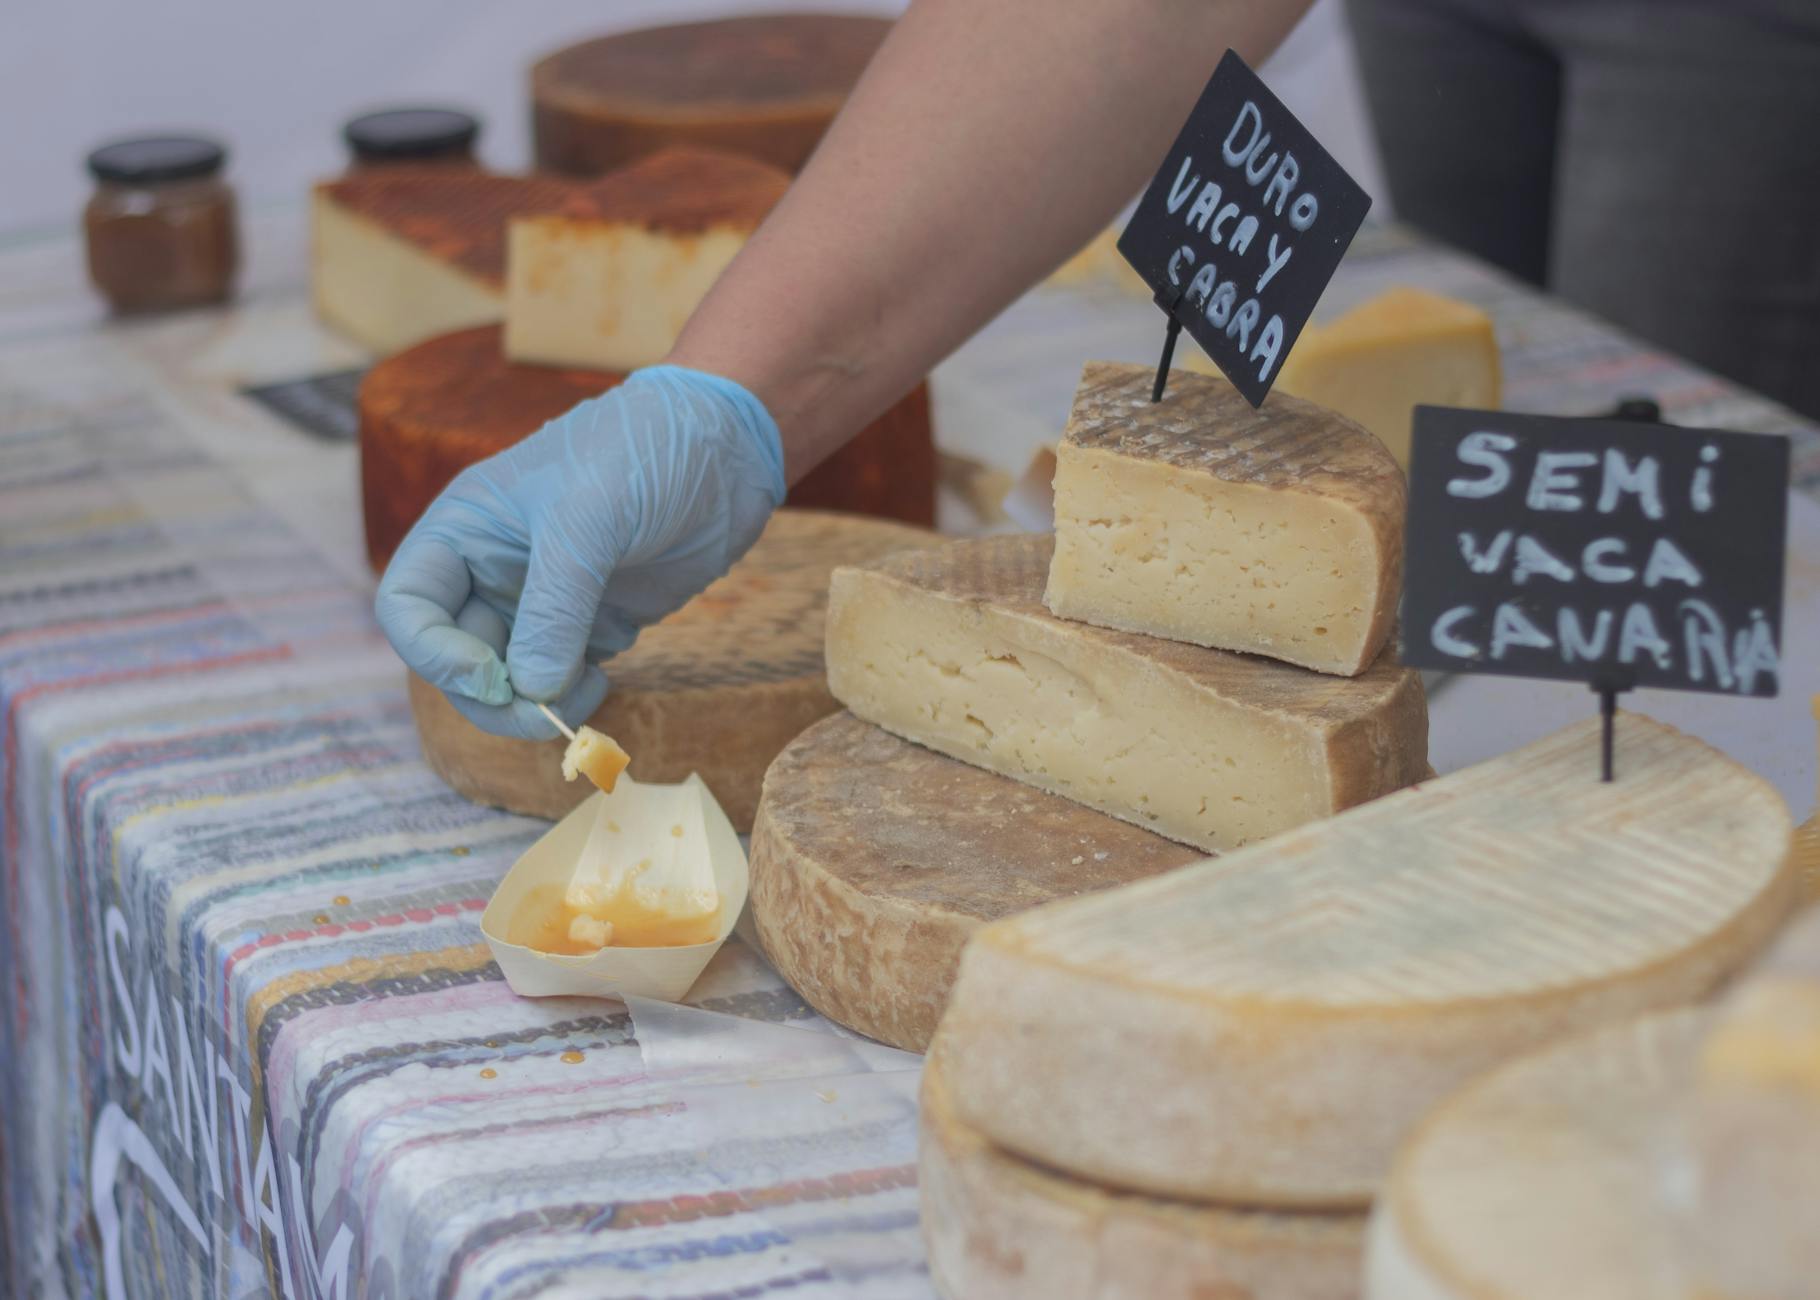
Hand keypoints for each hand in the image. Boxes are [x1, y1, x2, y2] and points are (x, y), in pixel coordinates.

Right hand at [374, 365, 785, 739]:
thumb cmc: (645, 451)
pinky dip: (571, 698)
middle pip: (455, 661)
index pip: (408, 608)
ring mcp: (543, 601)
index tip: (493, 677)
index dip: (435, 655)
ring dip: (535, 706)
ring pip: (508, 682)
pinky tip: (603, 682)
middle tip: (544, 710)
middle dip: (491, 697)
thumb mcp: (589, 518)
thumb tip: (530, 689)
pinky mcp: (592, 624)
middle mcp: (492, 569)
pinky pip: (559, 682)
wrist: (727, 446)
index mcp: (465, 529)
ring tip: (585, 694)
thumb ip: (555, 606)